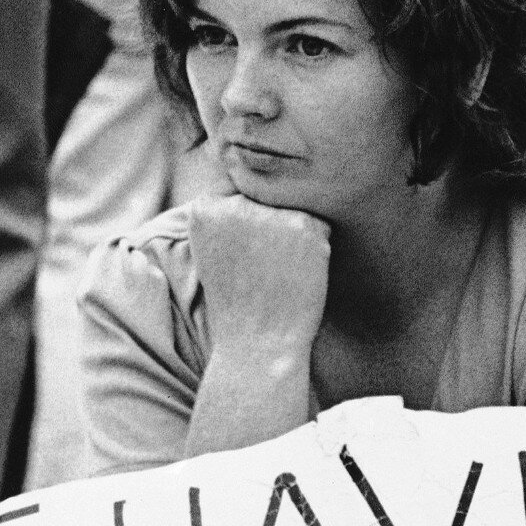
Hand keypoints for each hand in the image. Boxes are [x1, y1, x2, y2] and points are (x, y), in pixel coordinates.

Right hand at [188, 193, 329, 357]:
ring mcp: (271, 214)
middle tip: (264, 270)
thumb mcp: (213, 253)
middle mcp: (235, 204)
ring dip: (295, 236)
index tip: (245, 258)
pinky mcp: (305, 226)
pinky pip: (319, 225)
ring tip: (279, 273)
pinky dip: (316, 249)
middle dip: (271, 228)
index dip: (248, 227)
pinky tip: (298, 275)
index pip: (238, 194)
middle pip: (267, 199)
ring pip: (294, 210)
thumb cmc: (238, 305)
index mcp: (205, 209)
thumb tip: (249, 180)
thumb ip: (225, 215)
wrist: (259, 345)